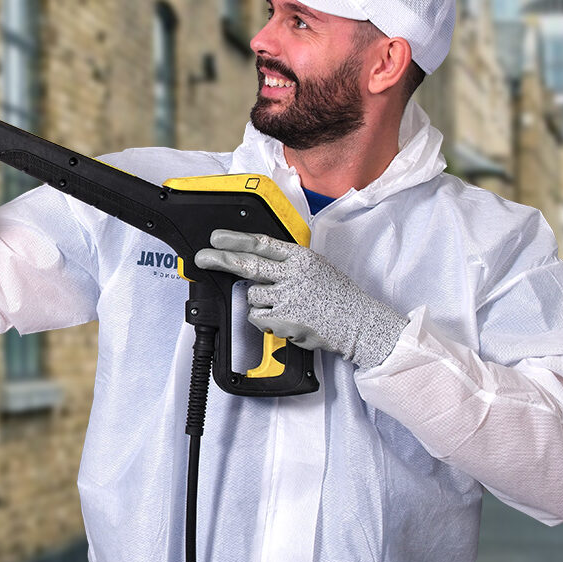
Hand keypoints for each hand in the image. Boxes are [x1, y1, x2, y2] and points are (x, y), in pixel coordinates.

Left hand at [194, 229, 406, 368]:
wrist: (360, 323)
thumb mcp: (317, 268)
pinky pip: (258, 318)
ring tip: (285, 306)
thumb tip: (258, 262)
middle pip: (248, 264)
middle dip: (221, 259)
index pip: (262, 244)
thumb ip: (289, 264)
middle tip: (202, 258)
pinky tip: (284, 320)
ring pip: (253, 296)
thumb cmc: (339, 297)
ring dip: (261, 302)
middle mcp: (293, 274)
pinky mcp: (284, 319)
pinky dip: (265, 321)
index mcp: (301, 258)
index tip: (217, 237)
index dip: (236, 239)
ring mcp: (288, 297)